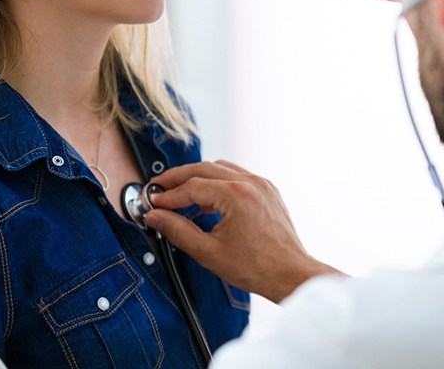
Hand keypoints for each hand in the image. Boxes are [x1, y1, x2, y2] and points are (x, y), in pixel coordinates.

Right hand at [145, 160, 344, 302]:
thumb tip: (156, 217)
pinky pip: (236, 175)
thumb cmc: (256, 267)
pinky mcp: (267, 190)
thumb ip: (178, 231)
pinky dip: (217, 181)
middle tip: (159, 186)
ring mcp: (260, 184)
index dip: (169, 195)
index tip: (153, 203)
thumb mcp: (209, 252)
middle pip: (203, 168)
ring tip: (180, 191)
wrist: (290, 274)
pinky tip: (207, 199)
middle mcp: (250, 182)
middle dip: (178, 177)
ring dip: (198, 176)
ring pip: (220, 168)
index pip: (192, 187)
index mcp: (236, 195)